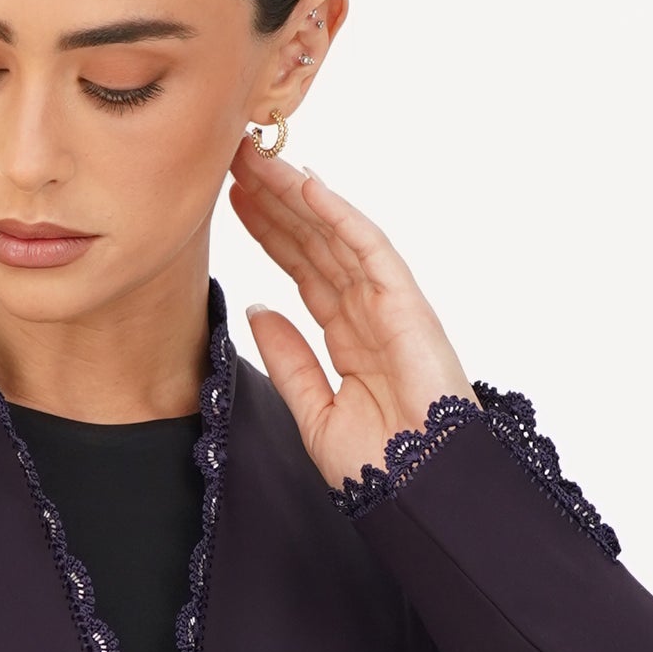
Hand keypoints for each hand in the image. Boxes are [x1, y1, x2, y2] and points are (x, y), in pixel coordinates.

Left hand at [228, 134, 476, 490]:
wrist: (418, 490)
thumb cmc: (377, 466)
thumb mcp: (313, 410)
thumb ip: (288, 358)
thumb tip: (257, 310)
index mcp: (349, 337)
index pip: (304, 271)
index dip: (272, 233)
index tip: (235, 202)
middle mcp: (369, 313)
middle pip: (316, 244)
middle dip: (277, 202)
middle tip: (236, 161)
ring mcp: (389, 305)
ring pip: (336, 237)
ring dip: (297, 196)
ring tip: (258, 162)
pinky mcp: (408, 304)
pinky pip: (371, 249)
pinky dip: (341, 215)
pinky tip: (309, 185)